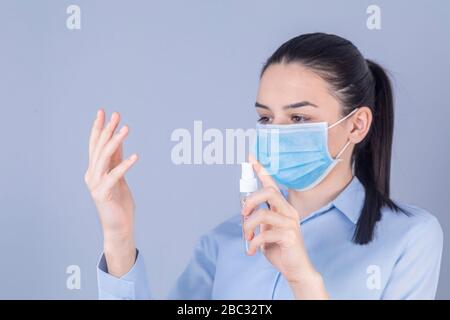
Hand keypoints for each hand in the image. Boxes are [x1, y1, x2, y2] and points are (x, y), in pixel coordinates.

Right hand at [84, 109, 137, 275]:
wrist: (118, 227)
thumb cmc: (119, 202)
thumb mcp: (119, 176)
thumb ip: (116, 159)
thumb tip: (119, 139)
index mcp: (94, 170)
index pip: (95, 144)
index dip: (99, 128)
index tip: (103, 112)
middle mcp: (92, 175)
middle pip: (98, 148)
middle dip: (107, 129)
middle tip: (116, 114)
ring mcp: (96, 185)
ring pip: (104, 158)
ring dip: (115, 142)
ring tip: (126, 129)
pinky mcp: (104, 194)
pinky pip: (115, 176)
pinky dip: (124, 165)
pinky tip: (135, 156)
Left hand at [242, 154, 328, 298]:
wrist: (295, 269)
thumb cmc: (280, 249)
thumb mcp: (265, 231)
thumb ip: (258, 220)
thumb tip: (244, 211)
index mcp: (282, 208)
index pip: (271, 185)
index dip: (261, 170)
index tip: (251, 157)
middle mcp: (288, 211)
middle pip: (268, 192)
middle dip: (250, 201)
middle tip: (243, 214)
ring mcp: (290, 223)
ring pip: (262, 214)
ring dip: (248, 227)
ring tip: (246, 238)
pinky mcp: (290, 235)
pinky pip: (264, 234)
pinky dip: (253, 243)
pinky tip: (252, 250)